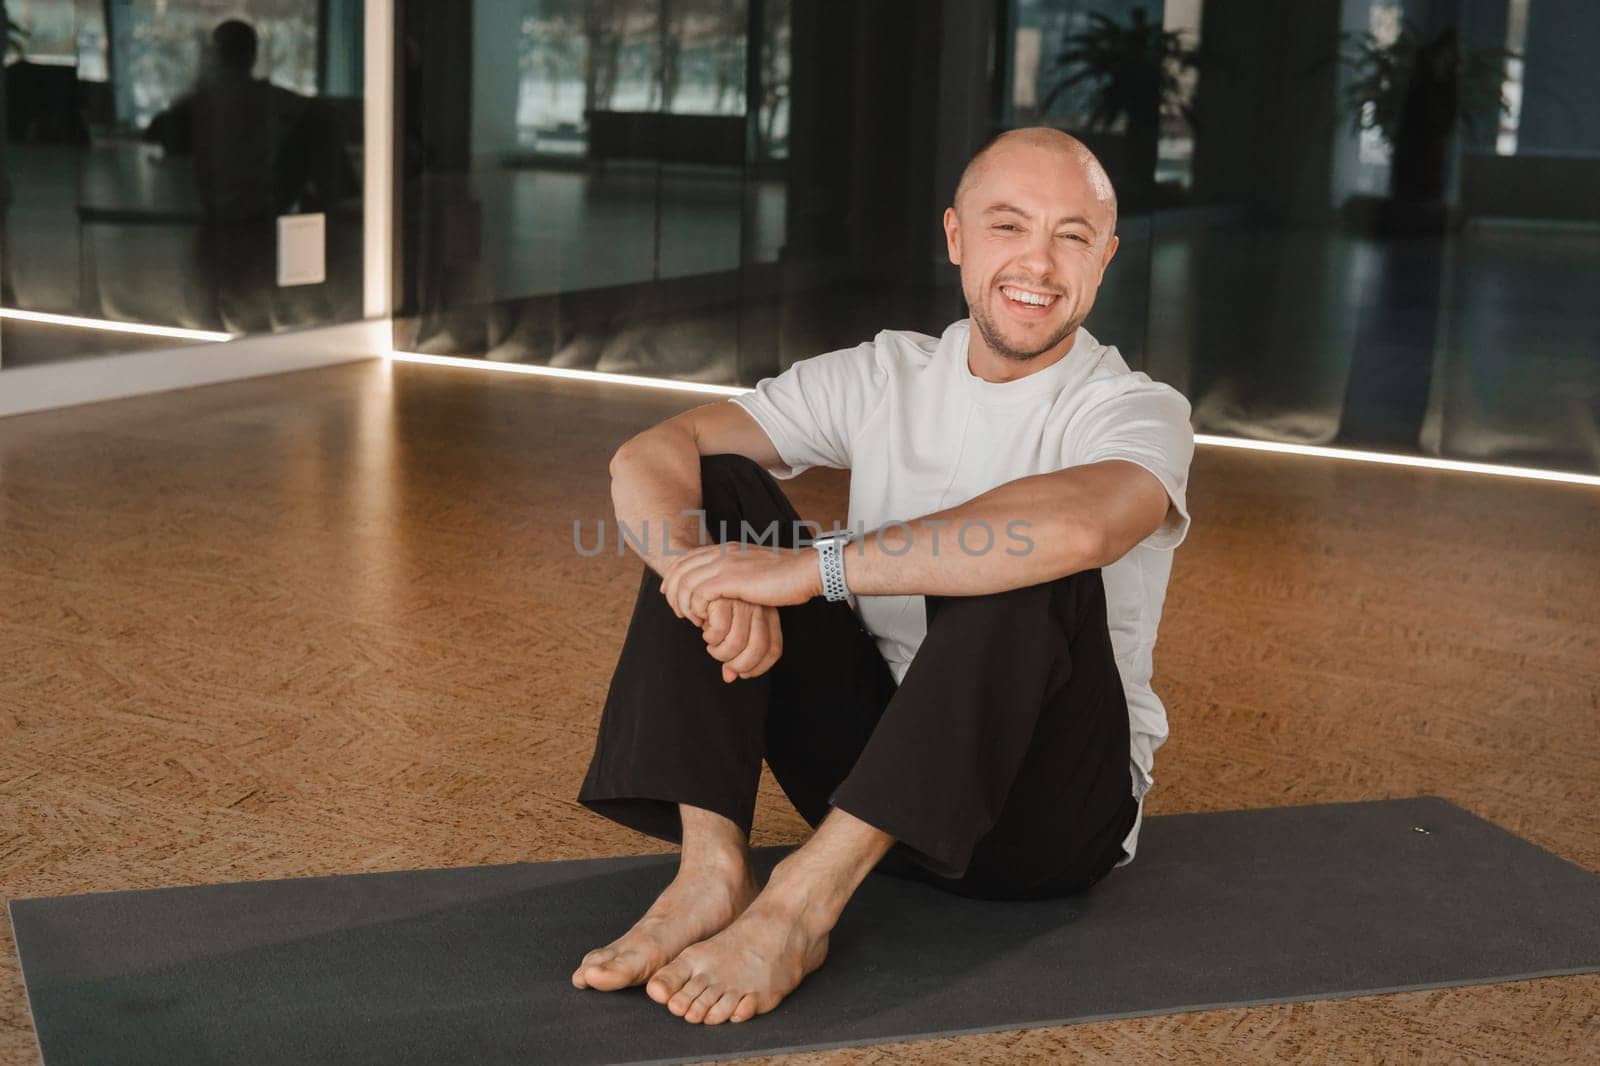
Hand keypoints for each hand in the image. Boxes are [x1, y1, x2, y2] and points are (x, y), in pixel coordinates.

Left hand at [659, 542, 818, 626]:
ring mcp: (725, 563)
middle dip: (672, 591)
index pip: (688, 558)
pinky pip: (699, 594)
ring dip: (684, 605)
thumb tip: (730, 591)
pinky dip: (696, 610)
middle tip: (677, 612)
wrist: (803, 571)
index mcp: (727, 548)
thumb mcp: (756, 571)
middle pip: (680, 568)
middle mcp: (722, 552)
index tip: (669, 594)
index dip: (674, 576)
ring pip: (685, 582)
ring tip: (692, 620)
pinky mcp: (730, 579)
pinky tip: (704, 620)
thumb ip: (740, 575)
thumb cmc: (786, 576)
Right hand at [700, 598, 783, 681]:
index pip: (773, 650)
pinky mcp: (723, 598)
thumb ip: (733, 654)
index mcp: (768, 615)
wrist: (697, 578)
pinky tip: (705, 629)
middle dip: (737, 664)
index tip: (742, 673)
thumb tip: (729, 677)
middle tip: (723, 659)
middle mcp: (759, 608)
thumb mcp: (730, 631)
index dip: (758, 667)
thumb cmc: (716, 608)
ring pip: (736, 643)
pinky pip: (719, 631)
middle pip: (758, 650)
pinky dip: (709, 637)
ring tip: (711, 644)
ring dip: (719, 652)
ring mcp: (742, 602)